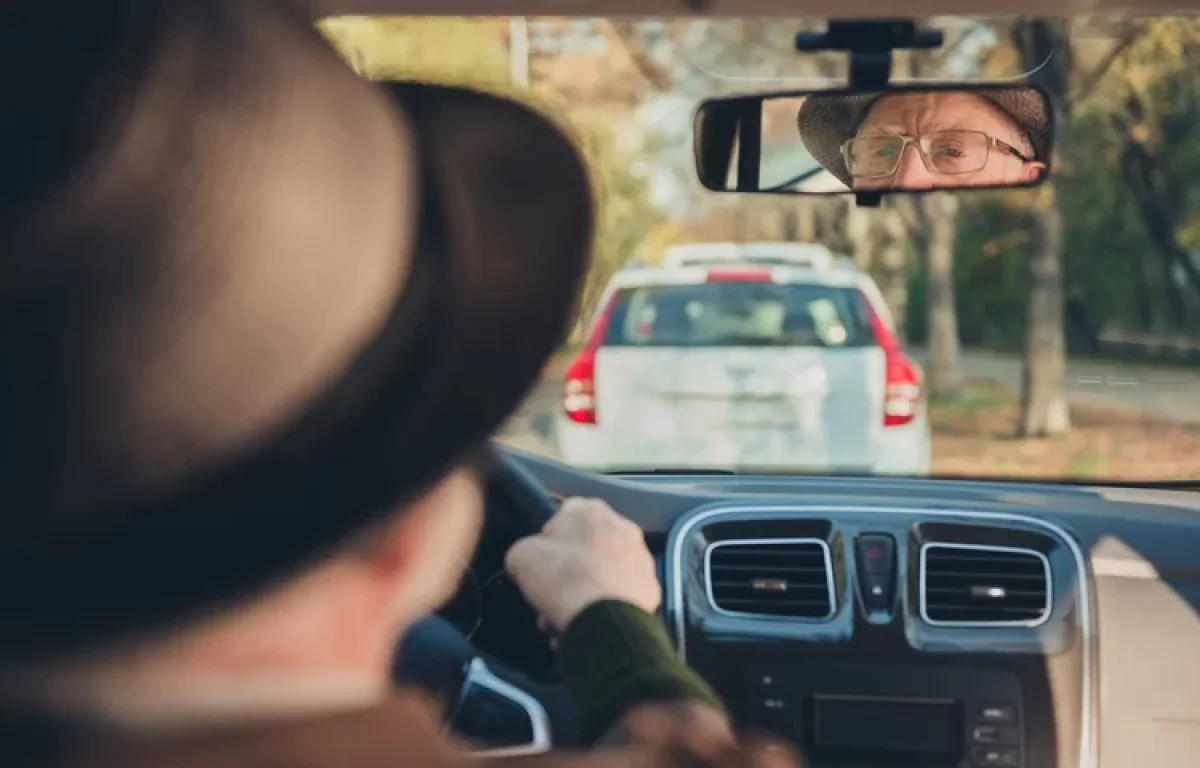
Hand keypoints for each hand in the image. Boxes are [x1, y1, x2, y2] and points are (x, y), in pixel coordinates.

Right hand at [504, 497, 660, 632]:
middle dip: (564, 574)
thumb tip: (528, 561)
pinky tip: (581, 626)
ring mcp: (640, 560)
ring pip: (600, 576)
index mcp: (592, 510)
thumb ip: (523, 551)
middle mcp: (623, 528)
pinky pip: (616, 597)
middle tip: (548, 595)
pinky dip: (599, 610)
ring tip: (560, 620)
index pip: (563, 515)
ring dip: (579, 595)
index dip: (546, 541)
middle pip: (583, 550)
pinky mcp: (650, 590)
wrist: (605, 619)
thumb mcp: (521, 556)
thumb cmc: (563, 578)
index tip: (539, 563)